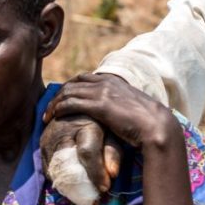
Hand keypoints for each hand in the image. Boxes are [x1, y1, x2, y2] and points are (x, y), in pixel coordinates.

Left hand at [46, 74, 177, 150]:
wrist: (157, 126)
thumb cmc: (148, 123)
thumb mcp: (132, 108)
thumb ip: (120, 106)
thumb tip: (117, 115)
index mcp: (114, 81)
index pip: (85, 78)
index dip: (71, 87)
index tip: (63, 99)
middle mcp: (106, 82)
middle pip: (73, 83)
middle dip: (59, 94)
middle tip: (50, 107)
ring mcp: (102, 92)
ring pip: (68, 92)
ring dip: (54, 103)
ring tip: (47, 115)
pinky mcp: (99, 105)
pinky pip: (70, 103)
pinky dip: (58, 109)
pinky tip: (52, 117)